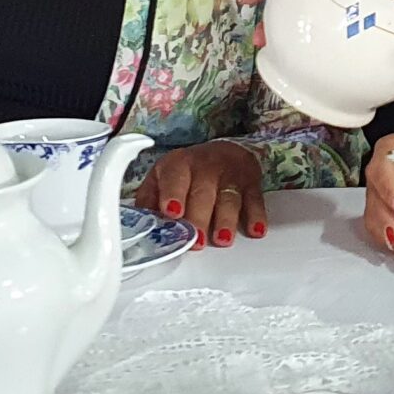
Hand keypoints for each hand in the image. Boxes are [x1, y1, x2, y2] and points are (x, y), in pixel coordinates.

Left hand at [131, 142, 264, 246]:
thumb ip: (148, 200)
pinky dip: (256, 216)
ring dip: (226, 219)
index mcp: (178, 165)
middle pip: (203, 193)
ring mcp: (230, 174)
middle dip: (199, 217)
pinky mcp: (252, 183)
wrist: (223, 152)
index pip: (175, 177)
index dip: (173, 194)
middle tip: (196, 240)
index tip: (172, 212)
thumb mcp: (162, 178)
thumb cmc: (187, 173)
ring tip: (222, 239)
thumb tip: (138, 223)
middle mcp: (205, 167)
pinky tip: (255, 230)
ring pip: (229, 197)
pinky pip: (255, 199)